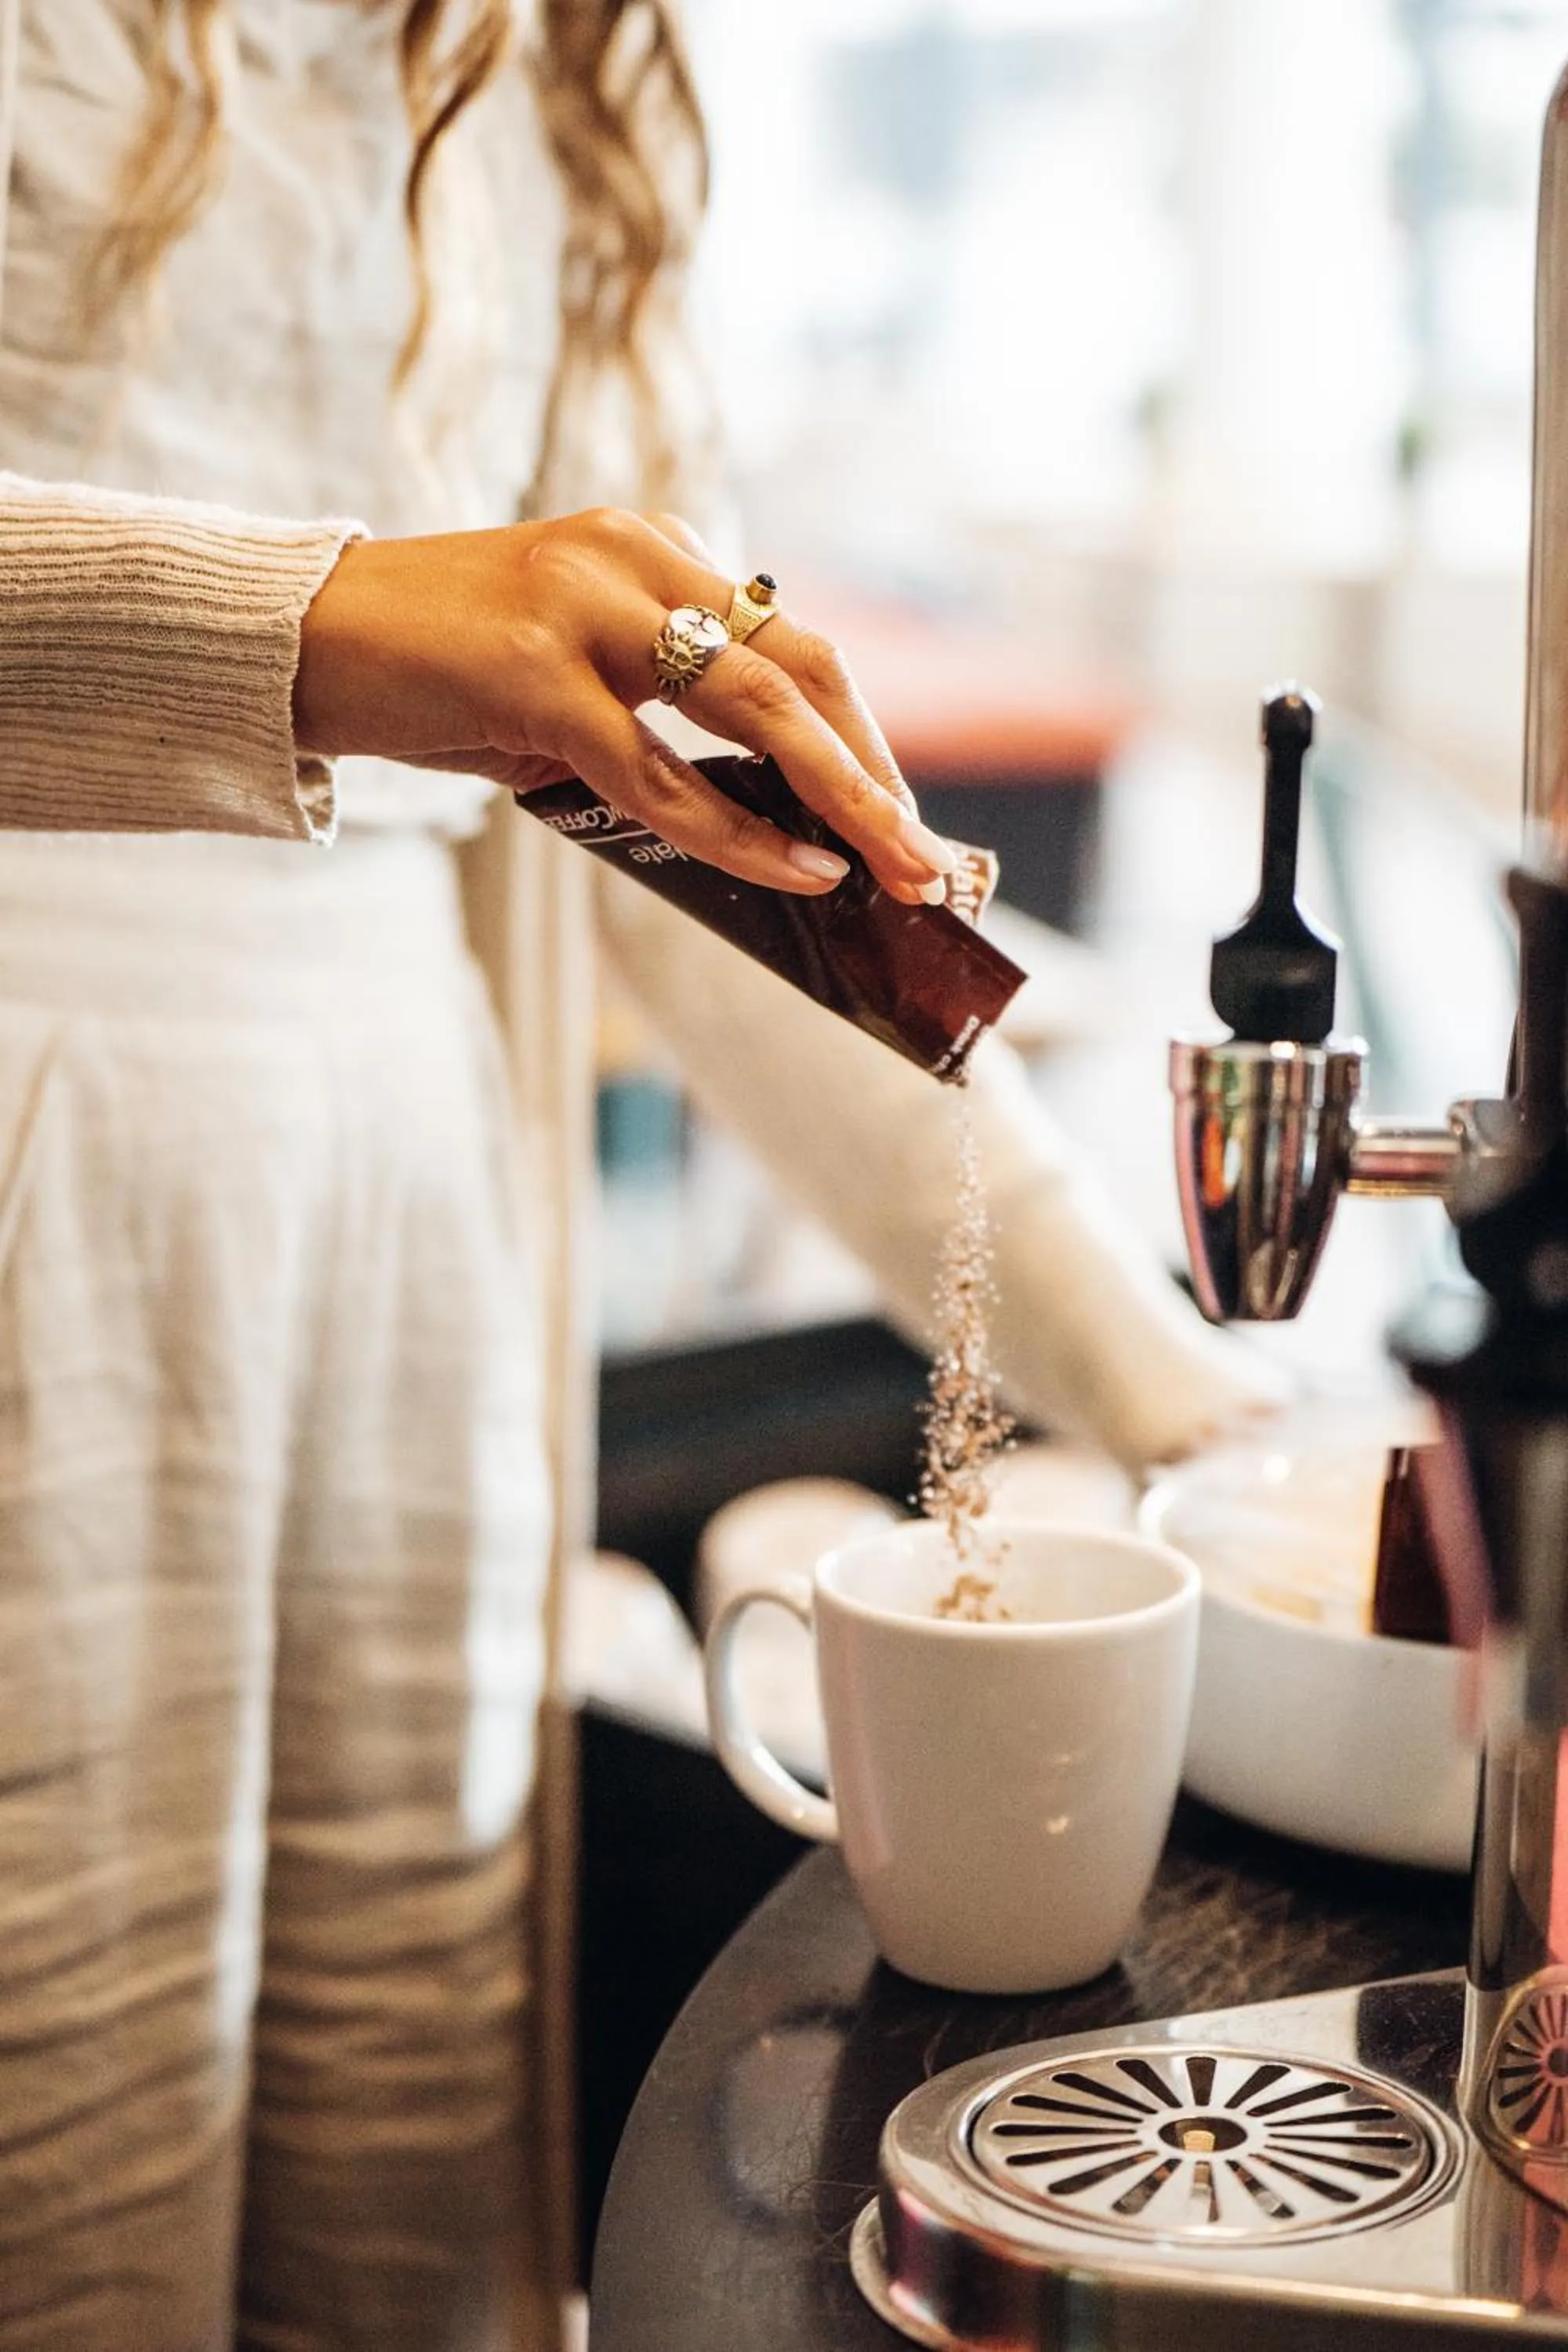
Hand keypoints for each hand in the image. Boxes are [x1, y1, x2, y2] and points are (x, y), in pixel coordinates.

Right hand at [293, 507, 955, 902]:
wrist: (304, 638)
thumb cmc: (439, 672)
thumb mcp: (569, 668)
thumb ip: (658, 706)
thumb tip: (762, 806)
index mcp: (655, 548)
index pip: (796, 641)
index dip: (866, 735)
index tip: (905, 814)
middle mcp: (636, 556)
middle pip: (806, 667)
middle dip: (879, 772)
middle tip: (934, 860)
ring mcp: (585, 606)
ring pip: (758, 707)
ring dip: (843, 799)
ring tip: (898, 872)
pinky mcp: (533, 672)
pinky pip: (661, 771)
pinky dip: (737, 832)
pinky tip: (797, 871)